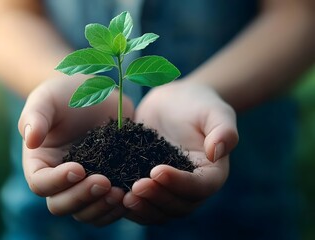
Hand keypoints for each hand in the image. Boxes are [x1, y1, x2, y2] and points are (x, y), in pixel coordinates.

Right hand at [18, 77, 133, 225]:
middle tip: (104, 182)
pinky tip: (132, 193)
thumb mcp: (46, 99)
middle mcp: (59, 180)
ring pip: (85, 212)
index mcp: (40, 164)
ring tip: (120, 192)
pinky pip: (107, 207)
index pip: (41, 184)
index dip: (57, 182)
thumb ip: (35, 117)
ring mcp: (83, 185)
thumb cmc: (64, 94)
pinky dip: (117, 207)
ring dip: (101, 207)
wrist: (95, 93)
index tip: (78, 168)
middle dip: (82, 198)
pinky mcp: (106, 183)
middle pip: (61, 205)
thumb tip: (30, 140)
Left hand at [123, 80, 238, 224]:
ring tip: (123, 197)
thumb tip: (218, 152)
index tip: (156, 171)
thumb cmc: (197, 104)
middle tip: (136, 188)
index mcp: (211, 174)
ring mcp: (169, 190)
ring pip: (159, 211)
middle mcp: (192, 188)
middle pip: (178, 205)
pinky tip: (113, 196)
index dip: (178, 183)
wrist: (173, 103)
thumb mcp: (214, 111)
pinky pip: (142, 203)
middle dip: (156, 198)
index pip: (199, 187)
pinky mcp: (150, 186)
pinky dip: (130, 205)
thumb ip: (223, 130)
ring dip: (142, 208)